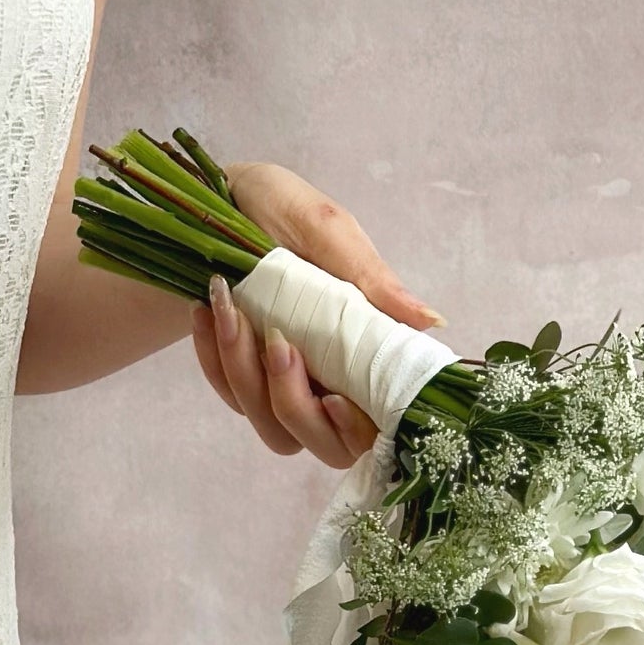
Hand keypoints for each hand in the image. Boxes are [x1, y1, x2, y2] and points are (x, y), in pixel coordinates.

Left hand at [189, 160, 445, 467]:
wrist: (214, 199)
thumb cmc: (281, 209)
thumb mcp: (328, 232)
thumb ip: (372, 280)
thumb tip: (431, 320)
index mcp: (368, 349)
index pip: (378, 425)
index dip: (357, 429)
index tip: (333, 397)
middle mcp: (332, 379)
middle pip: (326, 445)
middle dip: (292, 403)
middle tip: (276, 341)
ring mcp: (284, 385)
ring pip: (271, 426)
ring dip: (246, 371)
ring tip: (230, 304)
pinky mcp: (240, 380)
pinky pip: (228, 394)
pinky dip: (216, 355)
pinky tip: (212, 308)